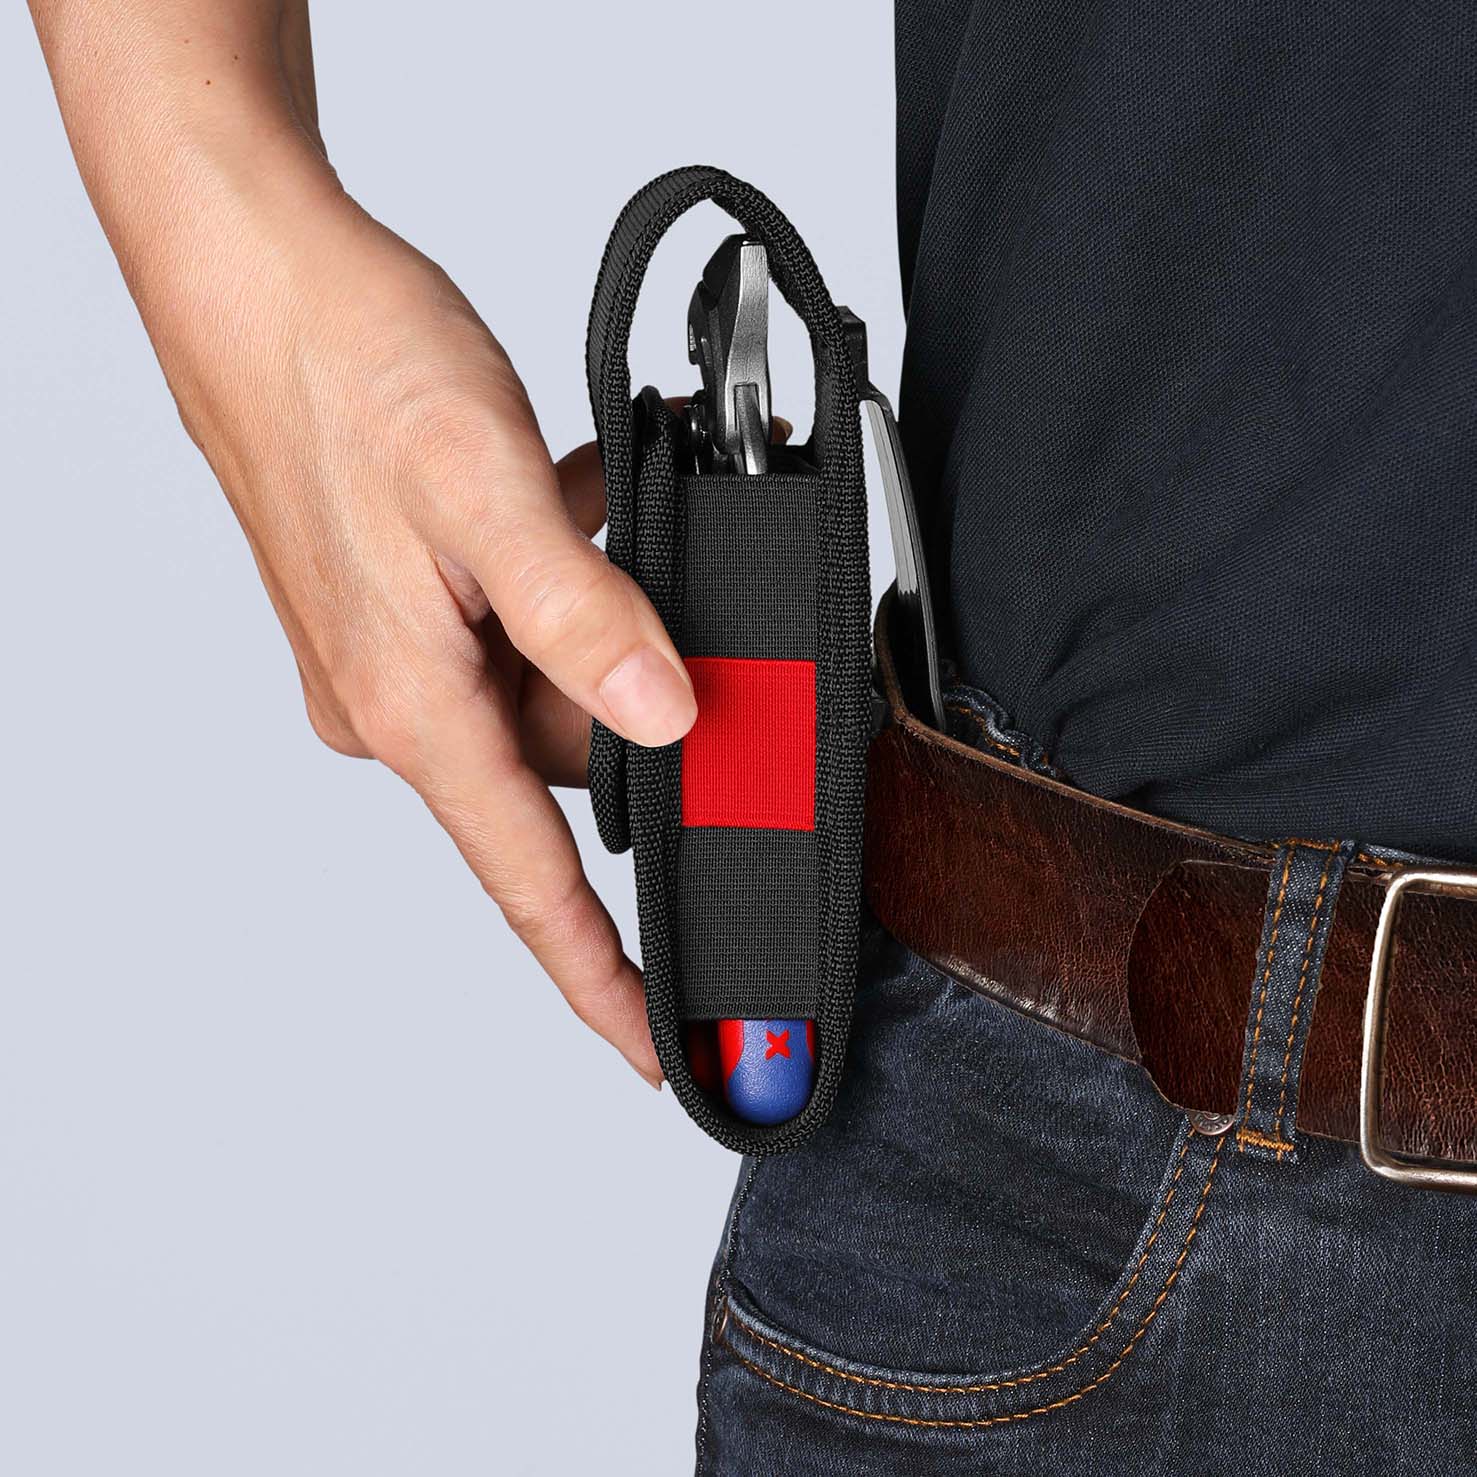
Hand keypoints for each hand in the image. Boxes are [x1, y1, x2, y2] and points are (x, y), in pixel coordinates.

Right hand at [174, 198, 700, 1086]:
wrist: (255, 279)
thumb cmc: (345, 368)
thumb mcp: (485, 486)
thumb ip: (580, 612)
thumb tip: (663, 717)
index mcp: (414, 706)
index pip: (529, 883)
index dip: (601, 977)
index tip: (658, 1050)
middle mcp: (398, 704)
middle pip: (565, 761)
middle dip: (635, 690)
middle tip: (664, 589)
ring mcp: (394, 661)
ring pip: (543, 688)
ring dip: (593, 614)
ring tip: (585, 509)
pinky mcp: (397, 615)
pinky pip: (508, 635)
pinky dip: (556, 584)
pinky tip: (561, 503)